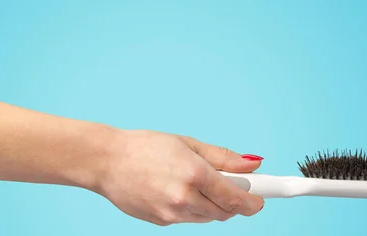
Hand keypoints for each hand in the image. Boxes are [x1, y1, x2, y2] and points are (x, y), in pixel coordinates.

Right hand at [95, 130, 264, 225]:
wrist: (106, 161)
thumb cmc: (146, 147)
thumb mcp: (188, 144)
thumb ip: (223, 157)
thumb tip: (253, 165)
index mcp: (194, 173)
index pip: (235, 198)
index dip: (253, 202)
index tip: (261, 200)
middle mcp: (184, 197)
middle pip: (225, 212)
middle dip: (234, 202)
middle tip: (232, 186)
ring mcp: (171, 213)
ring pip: (207, 218)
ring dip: (213, 206)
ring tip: (198, 184)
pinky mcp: (160, 222)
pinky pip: (188, 220)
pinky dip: (193, 209)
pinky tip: (179, 191)